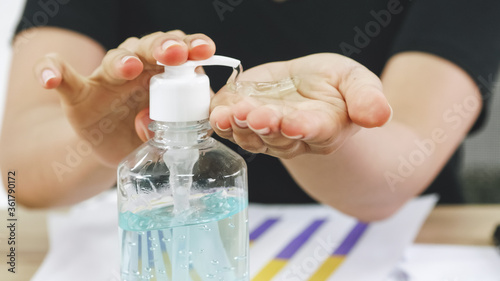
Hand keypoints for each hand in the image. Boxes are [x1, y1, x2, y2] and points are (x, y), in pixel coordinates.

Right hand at [35, 31, 215, 165]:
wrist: (113, 144)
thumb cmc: (148, 130)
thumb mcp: (170, 130)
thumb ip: (177, 123)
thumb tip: (167, 123)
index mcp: (165, 72)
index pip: (180, 54)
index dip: (191, 49)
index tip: (204, 50)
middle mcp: (137, 67)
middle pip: (150, 48)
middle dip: (164, 47)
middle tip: (174, 52)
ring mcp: (105, 78)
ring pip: (115, 59)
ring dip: (122, 61)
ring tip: (130, 67)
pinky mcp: (78, 92)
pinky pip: (62, 76)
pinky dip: (51, 72)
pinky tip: (49, 79)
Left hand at [210, 53, 391, 158]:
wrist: (310, 88)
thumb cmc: (337, 87)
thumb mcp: (358, 82)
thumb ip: (368, 99)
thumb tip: (380, 115)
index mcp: (325, 128)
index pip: (315, 130)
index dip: (303, 128)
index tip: (293, 124)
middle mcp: (293, 137)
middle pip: (277, 136)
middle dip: (264, 126)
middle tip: (253, 115)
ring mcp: (266, 132)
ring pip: (250, 135)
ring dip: (237, 126)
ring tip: (227, 114)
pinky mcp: (244, 120)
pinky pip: (230, 126)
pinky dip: (220, 120)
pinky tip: (212, 111)